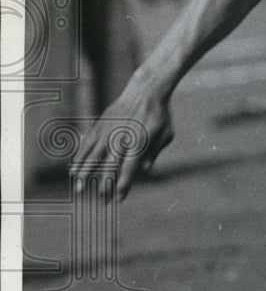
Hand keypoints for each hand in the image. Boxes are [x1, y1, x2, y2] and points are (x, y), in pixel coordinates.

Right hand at [72, 75, 173, 201]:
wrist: (146, 89)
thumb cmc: (160, 115)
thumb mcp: (166, 134)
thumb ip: (154, 153)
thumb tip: (143, 170)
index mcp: (139, 140)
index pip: (129, 167)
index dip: (123, 183)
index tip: (119, 198)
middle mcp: (121, 136)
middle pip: (109, 164)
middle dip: (104, 184)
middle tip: (102, 200)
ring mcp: (108, 129)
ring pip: (93, 155)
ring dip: (85, 173)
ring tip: (79, 189)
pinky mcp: (100, 124)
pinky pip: (87, 143)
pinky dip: (80, 157)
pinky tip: (74, 170)